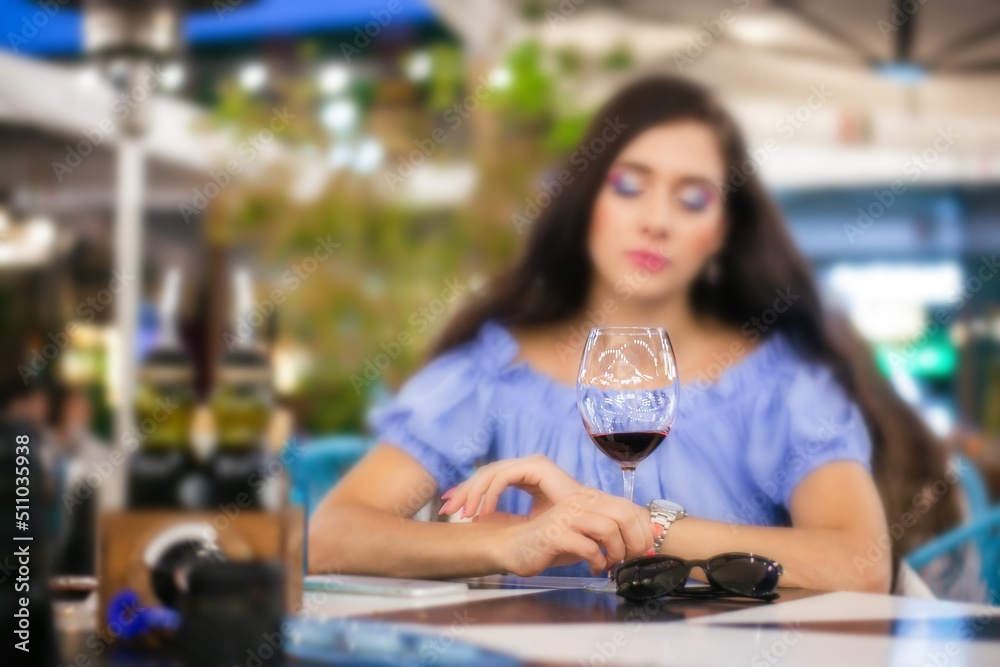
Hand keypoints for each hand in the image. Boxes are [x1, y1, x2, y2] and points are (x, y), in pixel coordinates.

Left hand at [440, 454, 582, 519]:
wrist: (590, 523)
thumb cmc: (565, 525)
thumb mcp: (528, 522)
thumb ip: (507, 518)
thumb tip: (481, 522)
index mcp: (523, 476)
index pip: (488, 479)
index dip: (467, 491)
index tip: (448, 506)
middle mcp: (525, 466)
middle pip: (485, 473)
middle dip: (463, 491)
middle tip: (445, 508)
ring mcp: (531, 463)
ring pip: (490, 473)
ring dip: (473, 493)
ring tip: (463, 513)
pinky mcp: (536, 467)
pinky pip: (504, 477)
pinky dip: (491, 493)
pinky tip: (484, 511)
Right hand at [490, 487, 657, 576]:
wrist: (514, 547)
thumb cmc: (554, 542)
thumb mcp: (589, 535)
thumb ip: (616, 532)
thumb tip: (651, 534)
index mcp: (590, 498)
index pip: (631, 509)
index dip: (644, 533)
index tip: (643, 552)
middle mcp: (579, 502)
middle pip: (624, 515)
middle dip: (635, 543)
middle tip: (629, 560)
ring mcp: (567, 516)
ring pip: (609, 529)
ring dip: (616, 552)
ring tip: (609, 563)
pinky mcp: (555, 533)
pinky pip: (588, 547)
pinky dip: (597, 561)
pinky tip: (594, 567)